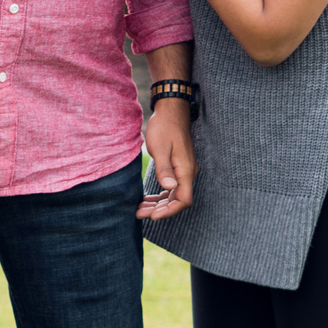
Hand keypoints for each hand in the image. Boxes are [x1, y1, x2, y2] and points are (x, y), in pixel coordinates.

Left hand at [138, 97, 195, 220]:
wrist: (171, 111)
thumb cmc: (165, 127)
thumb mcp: (160, 148)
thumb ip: (164, 169)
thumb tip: (169, 187)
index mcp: (186, 171)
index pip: (183, 200)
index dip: (169, 211)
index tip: (152, 216)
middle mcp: (188, 173)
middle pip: (177, 200)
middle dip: (159, 210)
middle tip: (139, 214)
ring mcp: (184, 171)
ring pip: (173, 195)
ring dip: (158, 204)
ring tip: (139, 209)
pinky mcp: (178, 167)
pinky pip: (171, 187)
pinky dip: (159, 195)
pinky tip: (146, 199)